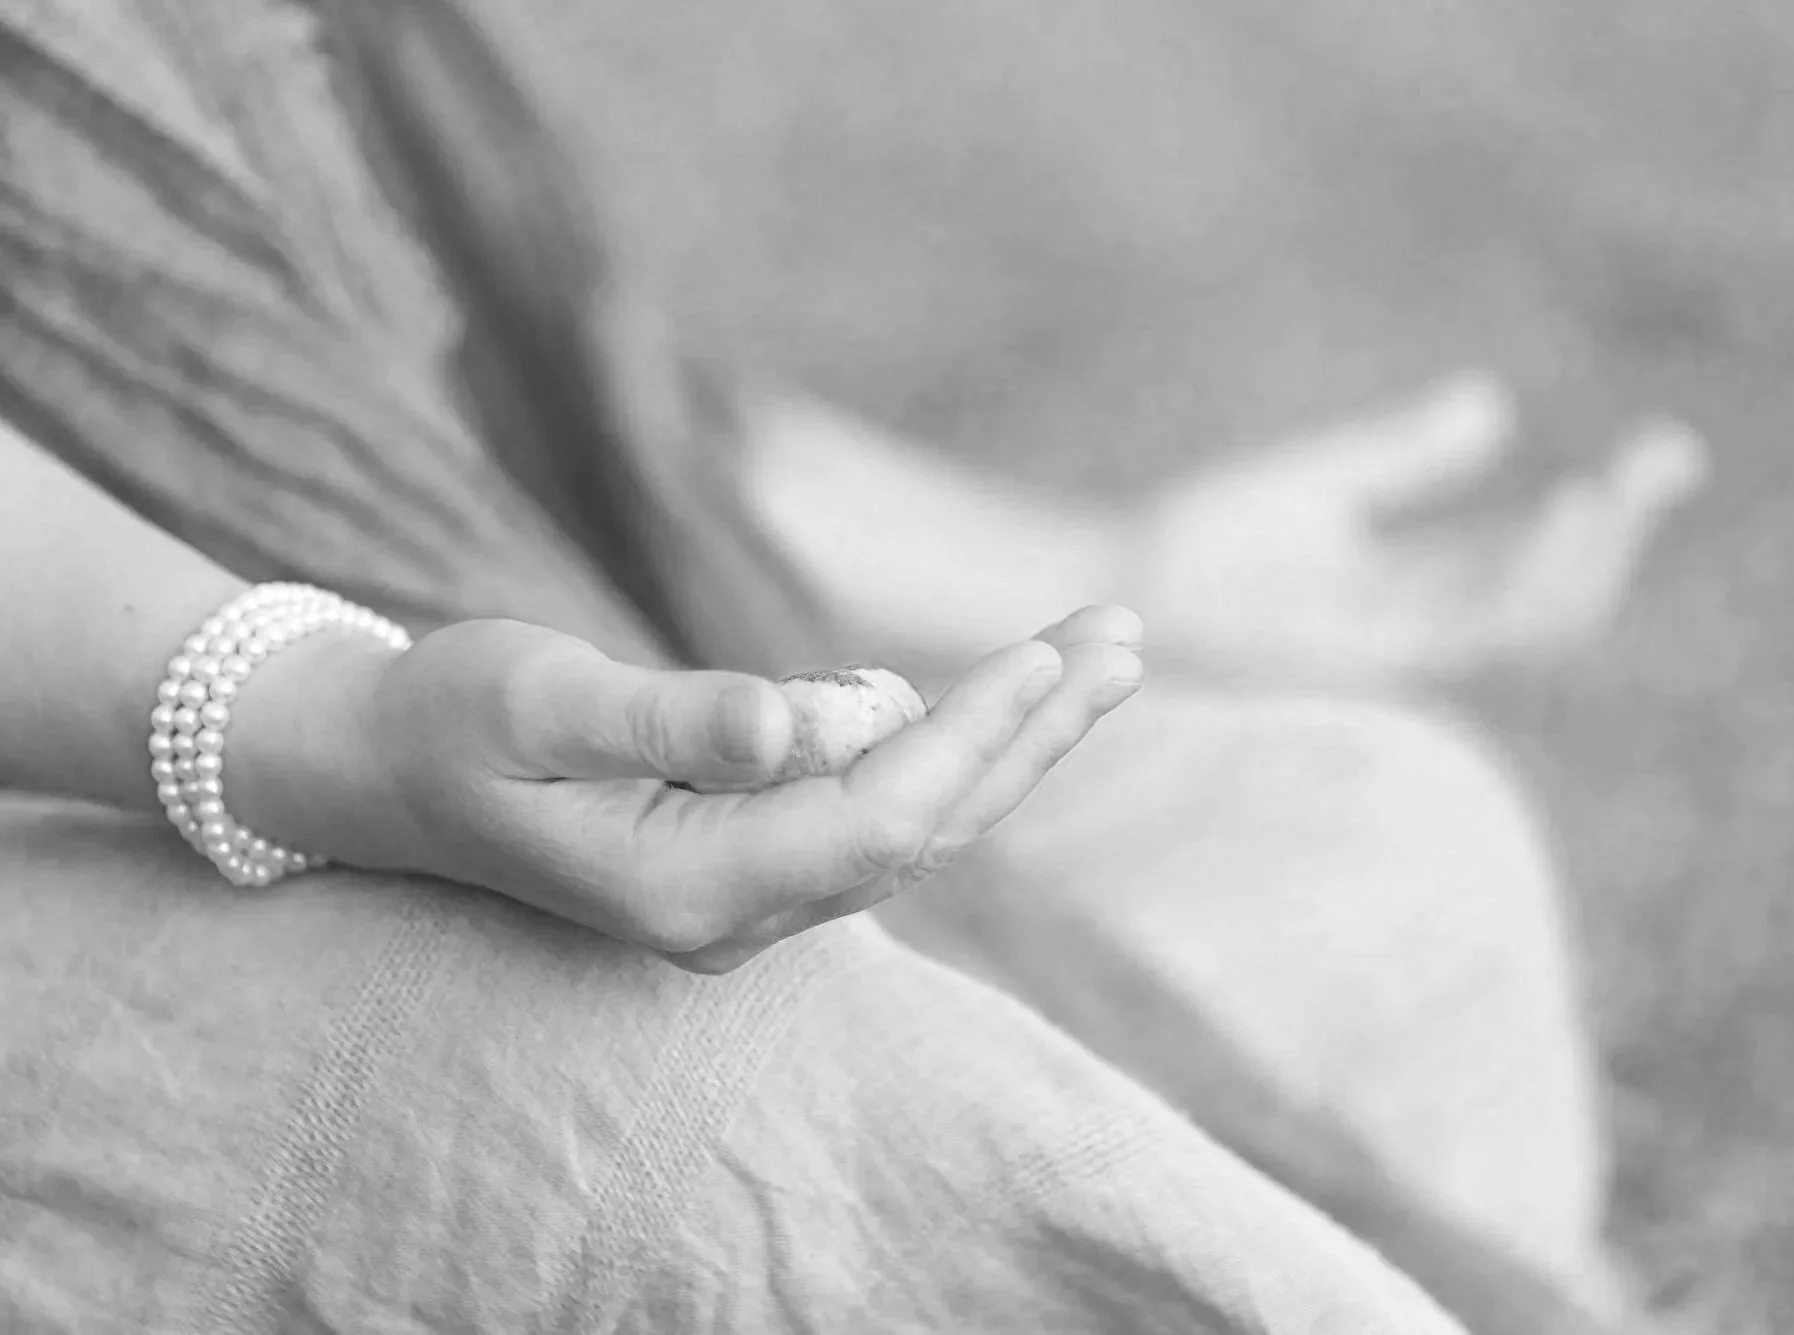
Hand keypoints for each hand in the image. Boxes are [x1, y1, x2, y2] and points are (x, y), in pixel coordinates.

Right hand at [268, 605, 1142, 971]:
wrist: (387, 774)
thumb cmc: (453, 721)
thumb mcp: (543, 702)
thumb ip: (676, 720)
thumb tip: (809, 722)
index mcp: (690, 888)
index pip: (879, 817)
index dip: (974, 736)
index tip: (1056, 651)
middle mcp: (737, 914)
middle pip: (927, 828)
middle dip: (1032, 733)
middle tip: (1126, 638)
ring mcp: (749, 896)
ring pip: (915, 821)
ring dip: (1011, 739)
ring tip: (1101, 652)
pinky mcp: (749, 860)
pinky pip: (876, 812)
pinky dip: (946, 749)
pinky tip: (994, 693)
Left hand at [1134, 372, 1706, 686]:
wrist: (1122, 583)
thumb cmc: (1205, 536)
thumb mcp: (1319, 481)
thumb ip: (1404, 454)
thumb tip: (1495, 403)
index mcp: (1405, 583)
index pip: (1526, 557)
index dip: (1600, 516)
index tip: (1657, 453)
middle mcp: (1410, 623)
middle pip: (1544, 596)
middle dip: (1613, 537)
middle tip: (1667, 459)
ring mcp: (1390, 646)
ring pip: (1521, 619)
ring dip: (1581, 557)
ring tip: (1615, 486)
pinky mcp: (1362, 656)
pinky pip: (1468, 625)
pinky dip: (1524, 575)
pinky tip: (1561, 514)